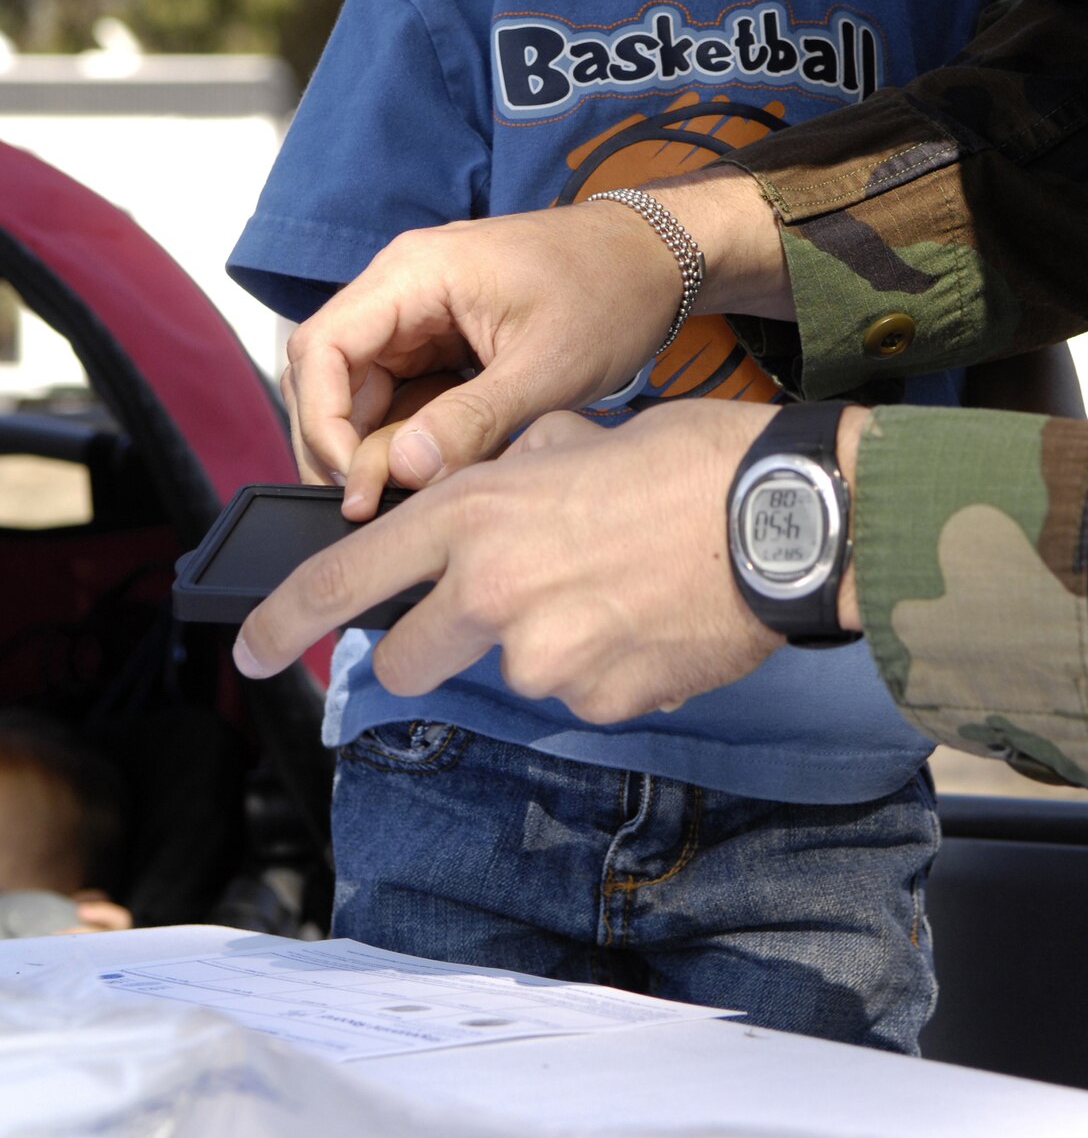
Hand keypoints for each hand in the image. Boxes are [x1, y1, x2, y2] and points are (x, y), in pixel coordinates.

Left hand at [235, 402, 798, 721]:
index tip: (251, 649)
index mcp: (475, 515)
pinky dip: (604, 668)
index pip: (349, 579)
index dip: (285, 619)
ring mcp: (546, 659)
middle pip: (409, 659)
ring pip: (511, 672)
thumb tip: (481, 503)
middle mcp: (493, 594)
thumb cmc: (686, 460)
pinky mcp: (601, 702)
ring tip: (616, 589)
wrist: (786, 517)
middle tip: (500, 605)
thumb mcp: (574, 434)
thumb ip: (503, 473)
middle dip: (432, 644)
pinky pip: (580, 696)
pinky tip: (651, 620)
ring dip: (544, 644)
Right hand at [281, 170, 790, 508]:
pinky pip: (405, 395)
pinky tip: (428, 480)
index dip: (320, 422)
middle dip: (341, 445)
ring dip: (374, 448)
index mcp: (413, 274)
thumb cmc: (610, 292)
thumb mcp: (548, 366)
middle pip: (332, 375)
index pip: (322, 348)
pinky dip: (409, 438)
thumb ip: (472, 420)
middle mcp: (404, 289)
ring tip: (401, 504)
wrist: (660, 260)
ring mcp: (423, 315)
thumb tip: (402, 471)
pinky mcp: (445, 341)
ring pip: (365, 392)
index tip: (351, 484)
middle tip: (368, 510)